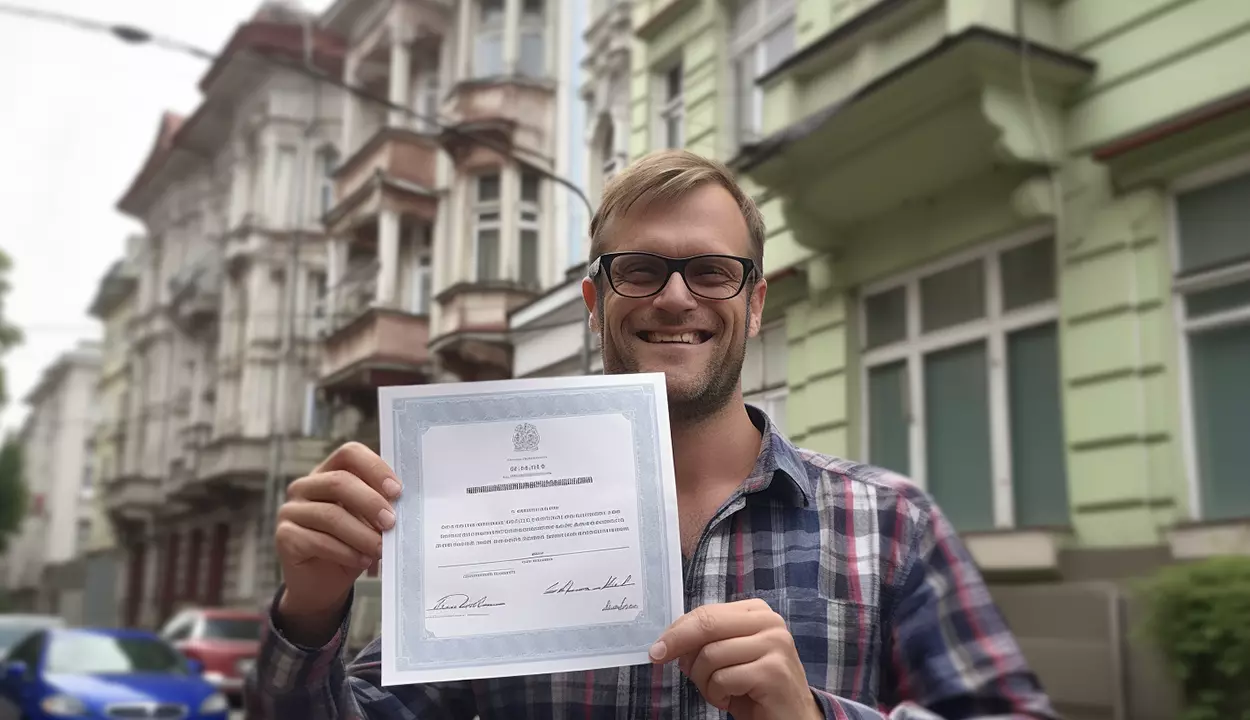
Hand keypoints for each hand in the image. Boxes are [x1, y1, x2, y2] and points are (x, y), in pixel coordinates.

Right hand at [274, 442, 400, 642]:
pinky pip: (318, 541)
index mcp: (328, 473)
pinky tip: (363, 561)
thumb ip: (379, 507)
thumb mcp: (368, 523)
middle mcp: (305, 486)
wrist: (323, 584)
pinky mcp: (284, 537)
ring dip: (362, 534)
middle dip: (370, 502)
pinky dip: (346, 552)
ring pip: (331, 515)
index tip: (397, 490)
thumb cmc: (351, 546)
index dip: (375, 468)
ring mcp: (291, 511)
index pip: (349, 454)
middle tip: (391, 522)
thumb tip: (402, 504)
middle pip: (339, 482)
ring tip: (381, 548)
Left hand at [649, 599, 821, 719]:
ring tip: (717, 692)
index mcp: (757, 613)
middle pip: (707, 624)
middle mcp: (770, 623)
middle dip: (677, 643)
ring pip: (711, 655)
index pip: (707, 612)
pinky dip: (716, 694)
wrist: (791, 718)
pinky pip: (723, 678)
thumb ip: (706, 643)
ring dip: (703, 681)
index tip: (657, 647)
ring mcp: (775, 645)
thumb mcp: (728, 659)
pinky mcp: (773, 672)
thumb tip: (668, 642)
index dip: (677, 629)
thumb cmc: (754, 688)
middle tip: (658, 658)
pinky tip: (728, 701)